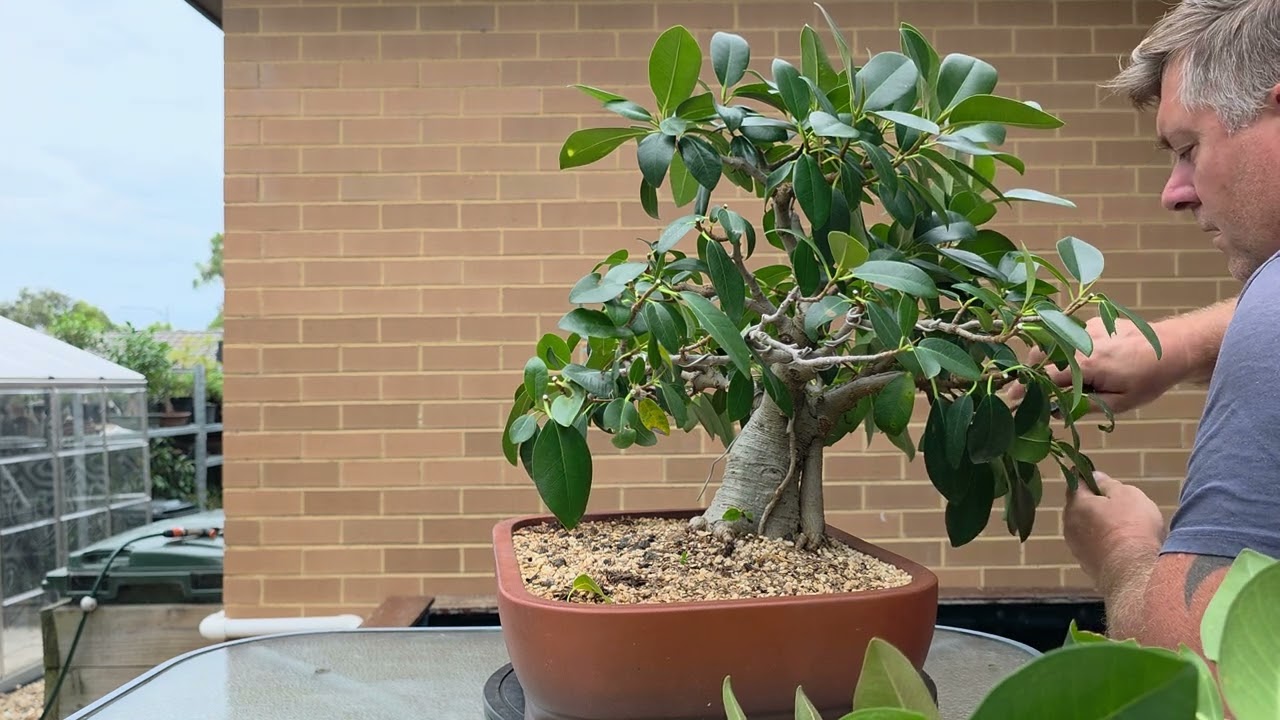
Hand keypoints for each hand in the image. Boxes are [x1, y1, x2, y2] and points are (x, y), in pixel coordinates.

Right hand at [1008, 316, 1174, 414]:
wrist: (1176, 347)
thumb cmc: (1149, 379)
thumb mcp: (1119, 403)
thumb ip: (1084, 406)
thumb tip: (1055, 411)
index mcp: (1085, 364)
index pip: (1044, 376)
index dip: (1025, 388)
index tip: (1010, 398)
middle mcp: (1080, 342)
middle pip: (1041, 355)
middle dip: (1032, 371)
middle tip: (1032, 388)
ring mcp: (1087, 328)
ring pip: (1054, 343)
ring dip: (1050, 359)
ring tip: (1060, 376)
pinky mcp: (1096, 321)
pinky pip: (1072, 335)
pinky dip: (1071, 347)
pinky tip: (1088, 359)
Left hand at [1063, 472, 1165, 587]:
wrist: (1133, 571)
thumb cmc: (1132, 527)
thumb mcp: (1126, 495)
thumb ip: (1108, 484)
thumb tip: (1095, 477)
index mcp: (1076, 503)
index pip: (1075, 482)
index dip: (1084, 476)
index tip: (1091, 473)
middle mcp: (1069, 524)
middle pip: (1078, 506)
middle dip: (1092, 501)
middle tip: (1113, 500)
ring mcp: (1076, 546)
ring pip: (1084, 527)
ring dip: (1097, 523)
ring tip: (1120, 524)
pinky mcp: (1086, 564)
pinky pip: (1092, 545)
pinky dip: (1102, 541)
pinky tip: (1118, 544)